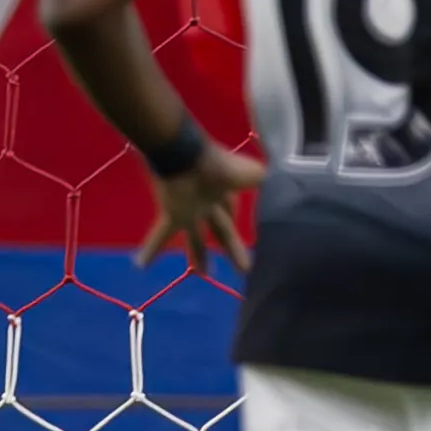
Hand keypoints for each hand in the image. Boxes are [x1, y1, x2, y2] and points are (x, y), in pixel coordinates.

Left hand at [136, 144, 265, 271]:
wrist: (187, 155)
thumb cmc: (222, 165)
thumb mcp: (254, 175)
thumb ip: (268, 185)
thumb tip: (290, 194)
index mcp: (228, 193)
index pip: (234, 213)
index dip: (239, 223)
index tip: (247, 238)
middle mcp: (210, 204)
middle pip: (221, 230)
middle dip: (231, 248)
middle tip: (244, 270)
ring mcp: (190, 210)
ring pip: (194, 237)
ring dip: (198, 254)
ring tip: (203, 275)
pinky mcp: (174, 214)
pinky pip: (162, 235)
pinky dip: (152, 248)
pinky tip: (141, 265)